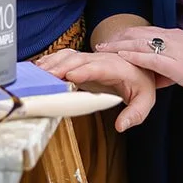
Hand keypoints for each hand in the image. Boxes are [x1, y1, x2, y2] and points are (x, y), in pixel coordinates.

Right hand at [35, 47, 157, 131]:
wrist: (140, 67)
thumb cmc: (141, 84)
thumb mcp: (145, 101)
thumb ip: (135, 114)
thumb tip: (121, 126)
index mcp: (117, 67)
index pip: (99, 67)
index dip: (84, 71)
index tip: (70, 77)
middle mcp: (101, 59)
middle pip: (78, 60)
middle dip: (61, 67)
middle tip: (46, 78)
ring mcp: (90, 57)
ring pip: (69, 56)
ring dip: (53, 63)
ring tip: (38, 73)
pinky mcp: (82, 59)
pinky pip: (65, 56)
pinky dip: (51, 60)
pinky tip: (40, 67)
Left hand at [95, 26, 182, 100]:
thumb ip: (180, 68)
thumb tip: (165, 77)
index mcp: (180, 39)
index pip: (148, 33)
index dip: (128, 37)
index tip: (113, 41)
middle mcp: (175, 40)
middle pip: (139, 34)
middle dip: (118, 39)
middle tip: (99, 45)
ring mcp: (176, 51)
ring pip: (140, 43)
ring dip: (118, 46)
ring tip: (100, 50)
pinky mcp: (179, 66)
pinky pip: (151, 58)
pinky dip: (133, 56)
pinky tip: (119, 57)